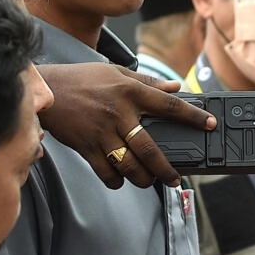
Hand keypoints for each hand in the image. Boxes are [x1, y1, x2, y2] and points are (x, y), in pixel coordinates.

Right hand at [37, 63, 215, 188]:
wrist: (44, 87)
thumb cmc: (82, 79)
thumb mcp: (116, 73)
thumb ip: (147, 82)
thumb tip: (175, 87)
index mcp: (130, 93)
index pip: (169, 105)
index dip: (193, 116)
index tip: (210, 125)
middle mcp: (119, 113)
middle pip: (150, 148)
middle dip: (166, 168)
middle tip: (176, 179)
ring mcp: (102, 132)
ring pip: (129, 164)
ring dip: (143, 178)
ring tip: (151, 182)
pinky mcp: (85, 145)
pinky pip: (105, 170)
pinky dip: (115, 180)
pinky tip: (121, 180)